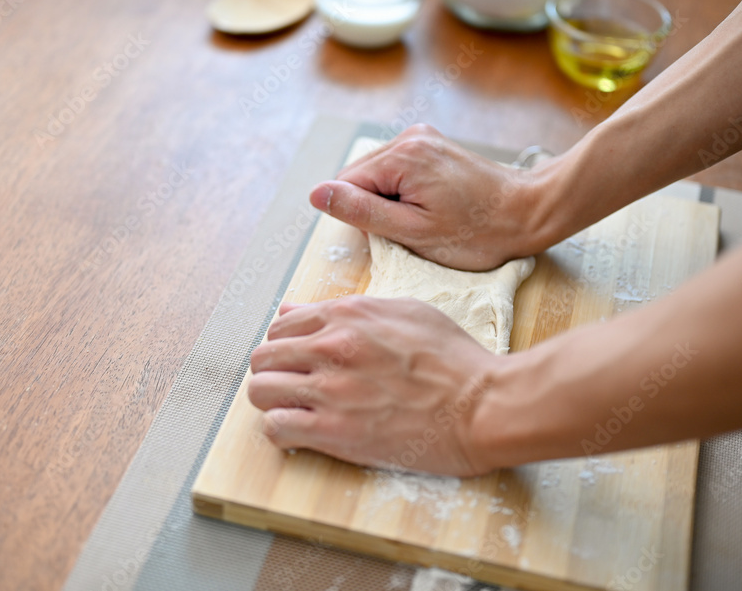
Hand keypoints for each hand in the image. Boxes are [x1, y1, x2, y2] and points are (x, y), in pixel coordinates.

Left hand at [247, 297, 501, 476]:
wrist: (481, 407)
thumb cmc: (454, 360)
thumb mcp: (406, 312)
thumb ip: (349, 308)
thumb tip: (295, 310)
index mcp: (348, 315)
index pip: (282, 324)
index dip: (288, 344)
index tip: (300, 360)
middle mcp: (331, 347)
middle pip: (263, 357)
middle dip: (274, 371)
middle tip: (295, 386)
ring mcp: (329, 390)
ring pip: (260, 390)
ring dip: (273, 400)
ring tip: (295, 409)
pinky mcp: (333, 431)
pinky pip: (275, 428)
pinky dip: (282, 431)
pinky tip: (303, 432)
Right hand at [309, 124, 547, 270]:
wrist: (529, 211)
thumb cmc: (478, 232)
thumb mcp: (414, 232)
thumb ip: (362, 211)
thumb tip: (317, 194)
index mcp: (401, 156)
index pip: (345, 186)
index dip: (362, 217)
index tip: (396, 233)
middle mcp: (409, 137)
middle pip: (360, 177)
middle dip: (376, 207)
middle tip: (413, 229)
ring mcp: (423, 138)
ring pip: (378, 175)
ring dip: (391, 201)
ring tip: (427, 218)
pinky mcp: (433, 145)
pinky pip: (399, 170)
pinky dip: (405, 192)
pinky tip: (432, 206)